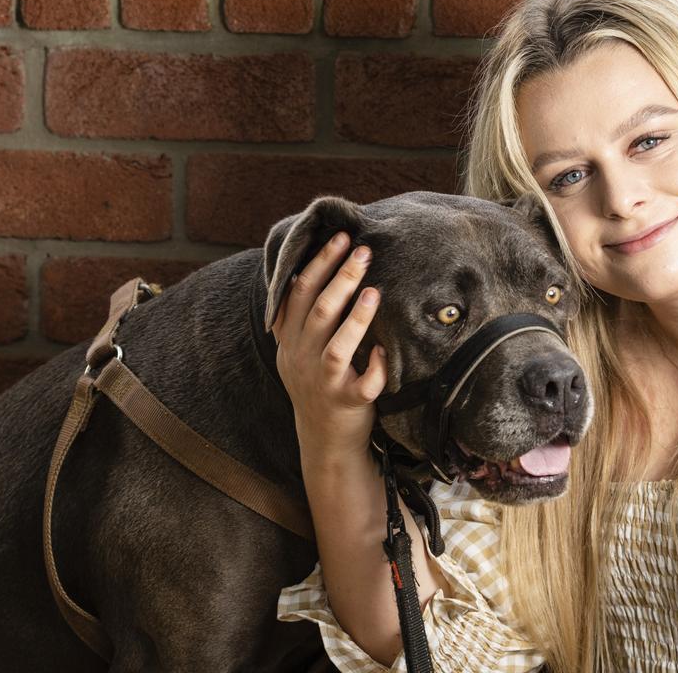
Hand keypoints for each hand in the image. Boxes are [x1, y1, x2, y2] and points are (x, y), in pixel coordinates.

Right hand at [272, 232, 387, 461]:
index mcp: (291, 340)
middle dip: (341, 277)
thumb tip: (299, 271)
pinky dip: (376, 369)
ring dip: (356, 319)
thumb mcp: (295, 351)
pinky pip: (363, 386)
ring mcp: (324, 382)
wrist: (324, 439)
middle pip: (319, 312)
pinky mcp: (347, 403)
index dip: (319, 263)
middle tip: (364, 251)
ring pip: (337, 348)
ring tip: (374, 292)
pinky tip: (385, 352)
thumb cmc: (318, 383)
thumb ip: (296, 317)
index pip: (300, 293)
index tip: (341, 237)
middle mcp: (302, 359)